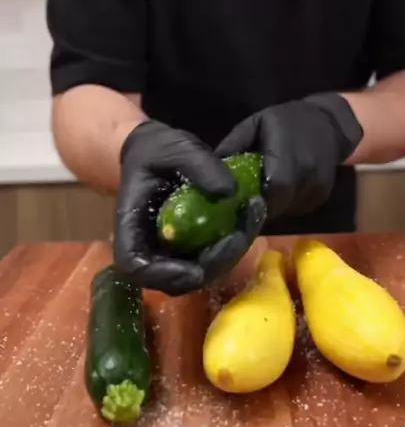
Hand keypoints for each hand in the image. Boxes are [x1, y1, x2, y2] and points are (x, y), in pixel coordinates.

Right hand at [113, 120, 266, 295]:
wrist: (156, 151)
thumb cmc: (156, 149)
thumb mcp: (174, 146)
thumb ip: (199, 163)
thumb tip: (231, 192)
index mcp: (130, 226)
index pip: (134, 266)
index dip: (163, 275)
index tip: (194, 269)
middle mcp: (148, 247)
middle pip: (174, 280)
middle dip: (211, 265)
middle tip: (238, 236)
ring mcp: (171, 252)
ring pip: (199, 273)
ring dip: (228, 256)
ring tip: (251, 218)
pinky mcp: (191, 247)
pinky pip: (212, 258)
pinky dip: (233, 244)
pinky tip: (251, 216)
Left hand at [217, 94, 362, 219]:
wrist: (327, 124)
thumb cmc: (285, 121)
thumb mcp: (255, 124)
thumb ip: (234, 144)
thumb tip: (208, 166)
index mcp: (287, 147)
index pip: (276, 183)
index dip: (258, 198)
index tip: (241, 201)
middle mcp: (308, 167)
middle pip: (283, 200)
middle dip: (262, 207)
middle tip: (246, 206)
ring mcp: (319, 183)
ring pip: (291, 208)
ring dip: (274, 207)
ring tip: (262, 198)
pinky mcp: (323, 195)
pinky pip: (300, 209)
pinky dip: (287, 206)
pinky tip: (279, 195)